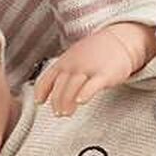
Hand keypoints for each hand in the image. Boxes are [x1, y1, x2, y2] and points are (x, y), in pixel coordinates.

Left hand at [34, 23, 155, 117]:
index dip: (41, 91)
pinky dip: (85, 93)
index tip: (39, 102)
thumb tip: (51, 93)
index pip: (47, 78)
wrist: (117, 42)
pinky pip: (92, 85)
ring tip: (66, 113)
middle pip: (60, 85)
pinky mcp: (104, 75)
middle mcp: (73, 66)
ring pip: (73, 87)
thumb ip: (62, 75)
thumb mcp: (73, 60)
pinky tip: (81, 101)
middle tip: (57, 113)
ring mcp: (88, 69)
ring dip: (67, 101)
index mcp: (63, 63)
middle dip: (57, 100)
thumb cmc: (94, 55)